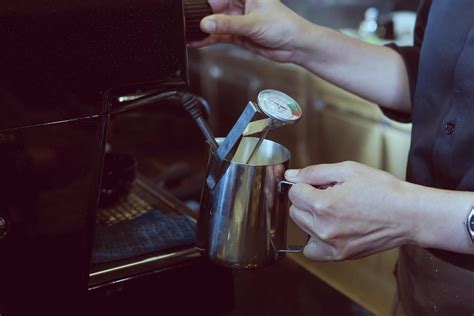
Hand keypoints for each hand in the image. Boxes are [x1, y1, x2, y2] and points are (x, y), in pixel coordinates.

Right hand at [192, 0, 311, 62]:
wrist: (295, 45)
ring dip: (203, 29)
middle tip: (188, 23)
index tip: (192, 8)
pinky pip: (219, 34)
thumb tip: (205, 23)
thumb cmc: (284, 26)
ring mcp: (238, 18)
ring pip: (215, 22)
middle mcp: (241, 2)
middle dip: (201, 16)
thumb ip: (227, 24)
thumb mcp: (252, 23)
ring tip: (188, 33)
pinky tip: (197, 41)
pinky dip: (209, 39)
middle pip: (214, 7)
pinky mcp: (238, 33)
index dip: (206, 2)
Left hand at [285, 161, 417, 260]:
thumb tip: (291, 176)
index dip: (306, 185)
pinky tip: (328, 229)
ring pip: (302, 228)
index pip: (294, 193)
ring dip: (311, 218)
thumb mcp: (347, 170)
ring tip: (333, 211)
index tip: (320, 185)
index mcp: (323, 204)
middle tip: (329, 195)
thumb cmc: (383, 191)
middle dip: (307, 200)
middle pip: (295, 211)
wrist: (409, 215)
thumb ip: (314, 172)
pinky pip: (312, 251)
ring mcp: (331, 245)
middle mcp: (323, 228)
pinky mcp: (339, 256)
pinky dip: (314, 241)